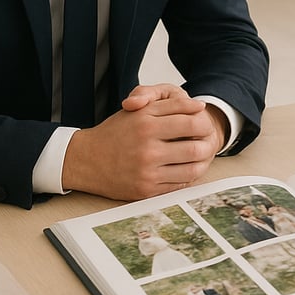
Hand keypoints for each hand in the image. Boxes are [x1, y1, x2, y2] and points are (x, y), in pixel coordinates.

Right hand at [62, 83, 225, 199]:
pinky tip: (186, 167)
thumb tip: (199, 106)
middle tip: (208, 141)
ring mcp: (146, 172)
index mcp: (147, 125)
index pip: (192, 123)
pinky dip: (188, 175)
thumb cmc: (116, 132)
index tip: (205, 124)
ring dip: (202, 162)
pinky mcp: (146, 190)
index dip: (205, 123)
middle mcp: (147, 149)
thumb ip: (171, 105)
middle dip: (208, 144)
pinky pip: (178, 184)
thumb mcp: (141, 111)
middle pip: (195, 148)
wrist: (86, 160)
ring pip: (191, 169)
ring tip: (201, 155)